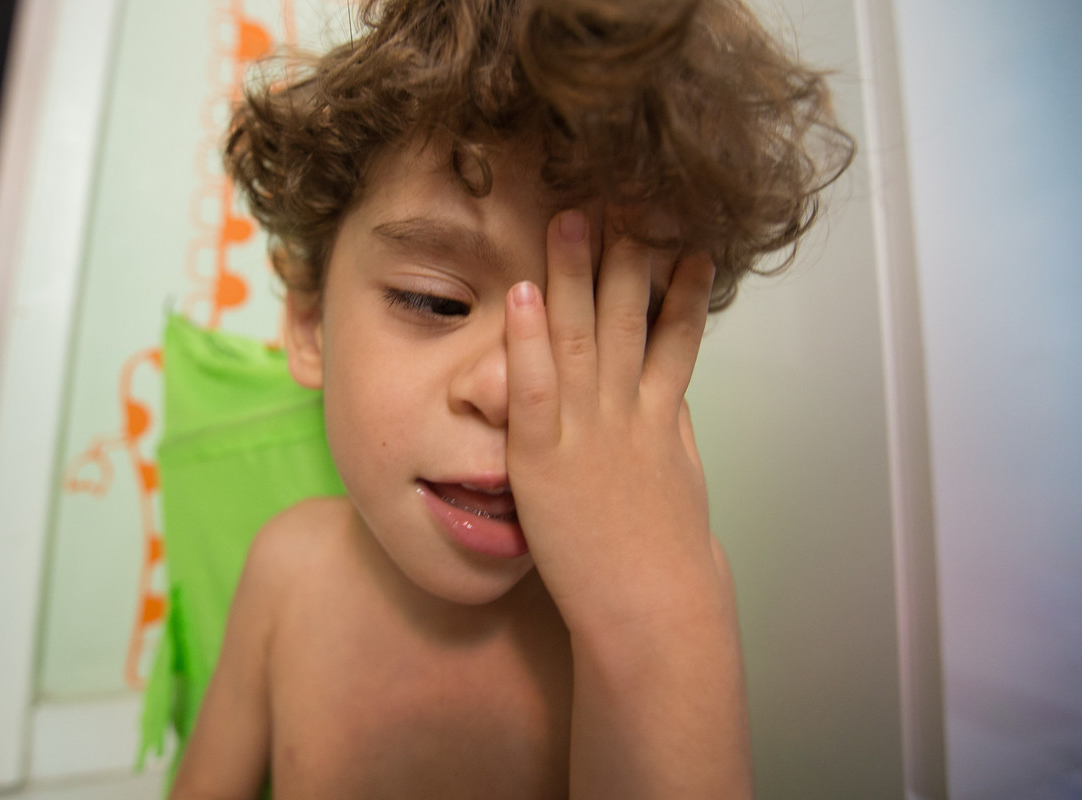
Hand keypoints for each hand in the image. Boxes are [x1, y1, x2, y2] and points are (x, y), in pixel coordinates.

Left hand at [505, 207, 721, 635]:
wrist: (654, 613)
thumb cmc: (667, 557)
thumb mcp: (680, 481)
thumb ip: (671, 429)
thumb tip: (670, 390)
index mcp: (660, 418)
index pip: (674, 332)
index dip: (675, 279)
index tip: (679, 233)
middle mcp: (628, 414)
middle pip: (629, 317)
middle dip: (626, 252)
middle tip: (626, 193)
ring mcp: (588, 434)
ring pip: (584, 338)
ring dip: (576, 275)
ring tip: (571, 217)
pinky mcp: (543, 462)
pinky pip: (534, 390)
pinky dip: (529, 341)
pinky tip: (524, 295)